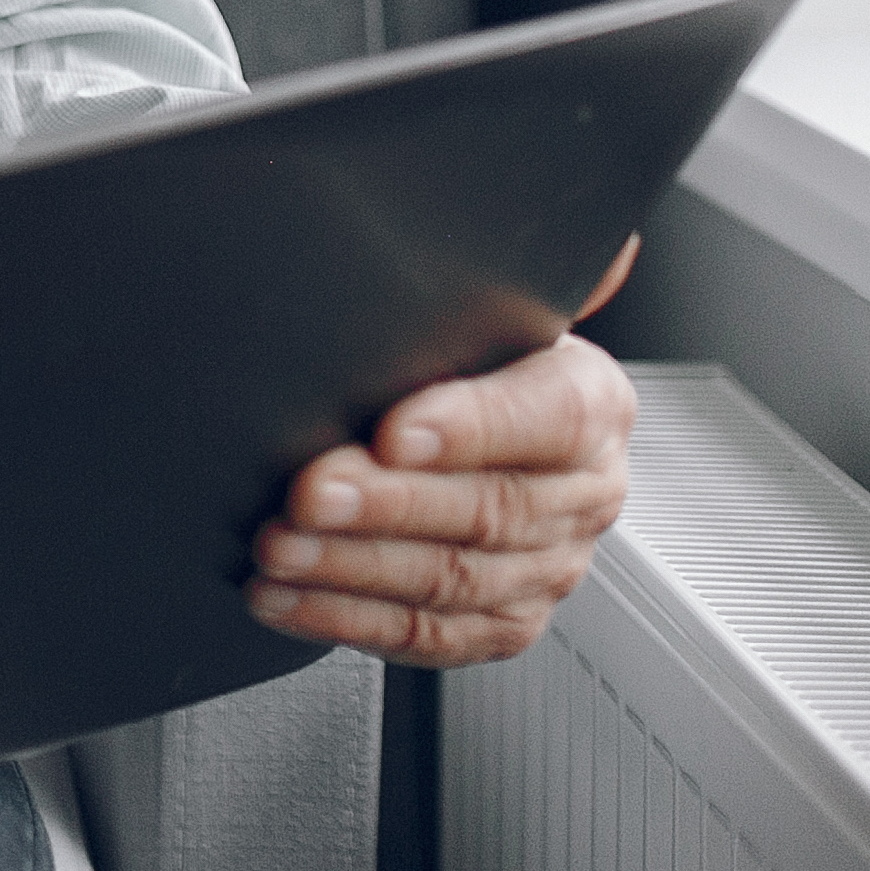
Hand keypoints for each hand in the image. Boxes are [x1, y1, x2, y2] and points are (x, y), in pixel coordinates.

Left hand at [246, 235, 641, 665]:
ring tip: (278, 546)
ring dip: (353, 567)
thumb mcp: (488, 297)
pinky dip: (345, 621)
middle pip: (490, 507)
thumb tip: (591, 233)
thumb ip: (513, 266)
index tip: (393, 429)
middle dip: (386, 503)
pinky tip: (283, 597)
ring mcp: (549, 566)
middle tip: (307, 491)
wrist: (474, 422)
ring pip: (453, 579)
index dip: (471, 425)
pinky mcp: (502, 621)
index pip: (548, 416)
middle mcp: (585, 490)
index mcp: (591, 401)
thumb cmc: (469, 351)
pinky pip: (427, 637)